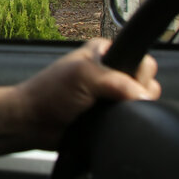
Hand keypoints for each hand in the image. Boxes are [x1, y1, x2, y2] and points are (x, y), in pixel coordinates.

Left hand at [0, 38, 159, 155]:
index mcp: (105, 53)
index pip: (142, 59)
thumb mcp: (83, 76)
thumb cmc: (48, 93)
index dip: (139, 73)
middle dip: (136, 94)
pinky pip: (131, 121)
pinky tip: (111, 124)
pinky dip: (126, 124)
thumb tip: (143, 96)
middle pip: (147, 83)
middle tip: (111, 99)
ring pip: (141, 104)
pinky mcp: (110, 118)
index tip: (127, 83)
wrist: (32, 122)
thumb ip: (116, 81)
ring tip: (106, 113)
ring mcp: (112, 97)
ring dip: (130, 111)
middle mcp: (111, 73)